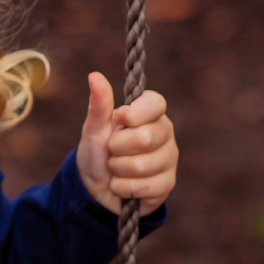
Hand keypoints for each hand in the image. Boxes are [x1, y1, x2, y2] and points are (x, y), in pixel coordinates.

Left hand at [75, 72, 176, 215]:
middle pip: (144, 138)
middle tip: (112, 149)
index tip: (117, 120)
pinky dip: (123, 188)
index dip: (133, 114)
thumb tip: (94, 75)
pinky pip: (143, 187)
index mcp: (150, 113)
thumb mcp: (94, 128)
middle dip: (116, 148)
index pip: (156, 103)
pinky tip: (123, 184)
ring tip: (116, 168)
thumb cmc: (97, 151)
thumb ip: (99, 104)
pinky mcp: (167, 184)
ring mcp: (169, 159)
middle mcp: (165, 133)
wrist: (95, 187)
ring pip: (140, 166)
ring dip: (117, 170)